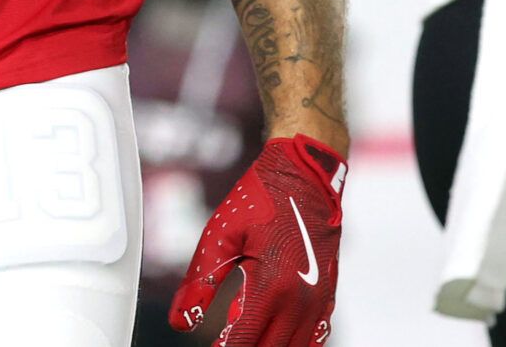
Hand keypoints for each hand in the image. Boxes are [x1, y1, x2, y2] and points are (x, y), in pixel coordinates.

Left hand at [170, 136, 343, 346]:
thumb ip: (200, 280)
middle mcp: (299, 300)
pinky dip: (293, 345)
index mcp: (270, 285)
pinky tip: (273, 338)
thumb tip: (179, 321)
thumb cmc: (262, 198)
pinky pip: (314, 340)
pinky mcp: (326, 297)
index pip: (243, 342)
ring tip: (245, 338)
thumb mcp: (221, 234)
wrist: (305, 175)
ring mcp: (317, 302)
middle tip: (222, 343)